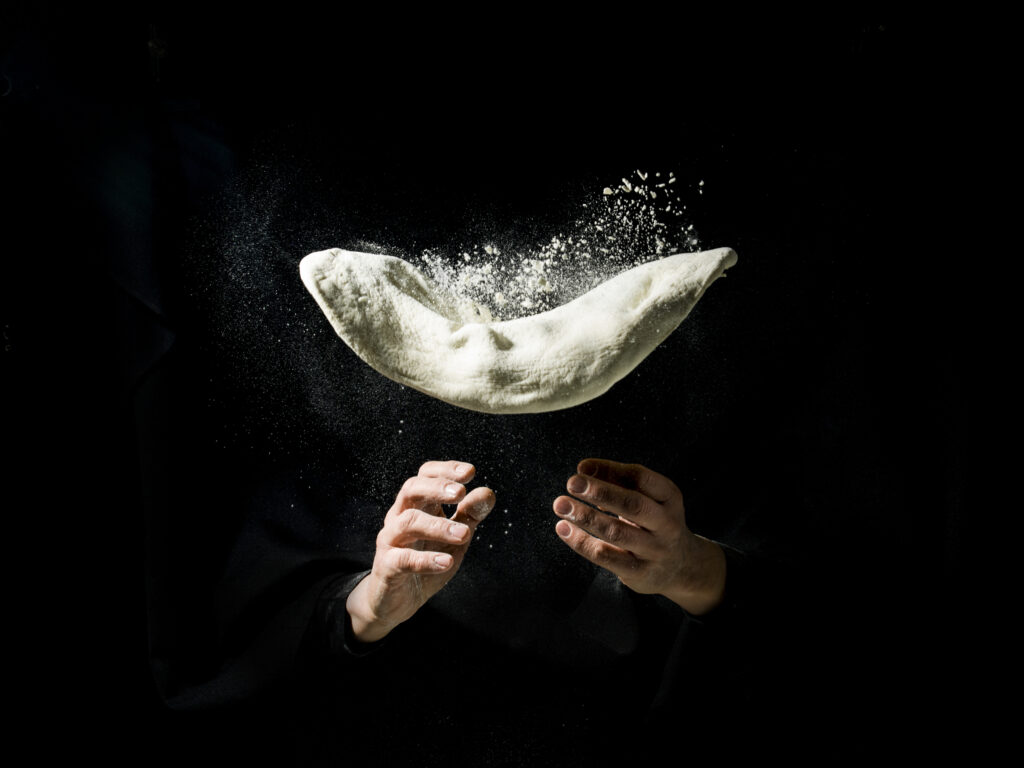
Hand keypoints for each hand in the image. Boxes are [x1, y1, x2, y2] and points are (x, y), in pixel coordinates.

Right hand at [347, 460, 494, 642]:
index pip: (425, 476)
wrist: (398, 601)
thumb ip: (469, 515)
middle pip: (411, 489)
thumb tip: (488, 492)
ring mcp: (390, 541)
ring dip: (438, 526)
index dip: (445, 470)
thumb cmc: (426, 561)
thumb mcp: (454, 538)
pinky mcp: (386, 567)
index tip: (470, 472)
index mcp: (417, 506)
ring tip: (464, 533)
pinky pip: (403, 559)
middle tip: (460, 492)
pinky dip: (426, 560)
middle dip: (436, 488)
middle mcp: (400, 517)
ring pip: (408, 522)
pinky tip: (447, 561)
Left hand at [553, 459, 725, 614]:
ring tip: (560, 504)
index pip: (641, 478)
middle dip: (600, 491)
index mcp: (669, 498)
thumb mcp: (648, 499)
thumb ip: (620, 482)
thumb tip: (584, 468)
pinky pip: (606, 556)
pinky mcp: (639, 573)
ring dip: (585, 516)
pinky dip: (581, 542)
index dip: (610, 470)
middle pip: (632, 504)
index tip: (582, 467)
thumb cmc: (654, 523)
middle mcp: (667, 524)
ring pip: (617, 532)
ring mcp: (655, 550)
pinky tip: (563, 529)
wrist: (683, 567)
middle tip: (572, 483)